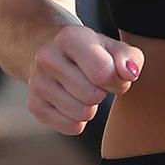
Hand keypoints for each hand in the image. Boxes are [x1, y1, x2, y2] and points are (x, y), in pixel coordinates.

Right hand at [27, 23, 143, 135]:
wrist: (51, 52)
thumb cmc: (90, 52)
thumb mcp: (112, 47)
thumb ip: (129, 57)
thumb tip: (130, 73)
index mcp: (70, 37)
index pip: (103, 73)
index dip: (116, 80)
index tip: (112, 74)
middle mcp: (47, 58)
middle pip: (92, 96)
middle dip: (102, 93)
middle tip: (96, 83)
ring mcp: (37, 82)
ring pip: (82, 114)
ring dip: (91, 107)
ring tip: (84, 91)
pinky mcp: (35, 105)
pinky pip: (71, 127)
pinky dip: (79, 120)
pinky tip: (73, 102)